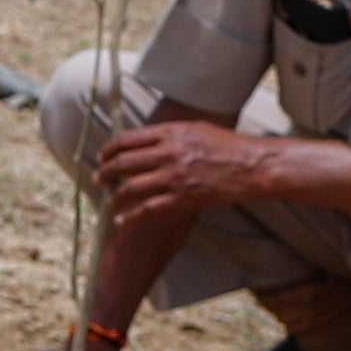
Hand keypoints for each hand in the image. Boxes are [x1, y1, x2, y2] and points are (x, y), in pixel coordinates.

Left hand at [94, 117, 271, 235]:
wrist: (253, 165)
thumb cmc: (227, 146)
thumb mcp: (196, 129)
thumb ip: (170, 133)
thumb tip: (146, 138)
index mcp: (170, 133)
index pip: (127, 140)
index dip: (109, 150)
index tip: (102, 156)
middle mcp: (168, 153)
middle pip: (123, 163)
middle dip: (104, 172)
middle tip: (98, 179)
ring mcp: (175, 177)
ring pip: (130, 188)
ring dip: (115, 196)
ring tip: (111, 200)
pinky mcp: (183, 198)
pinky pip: (148, 209)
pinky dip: (130, 216)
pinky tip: (122, 220)